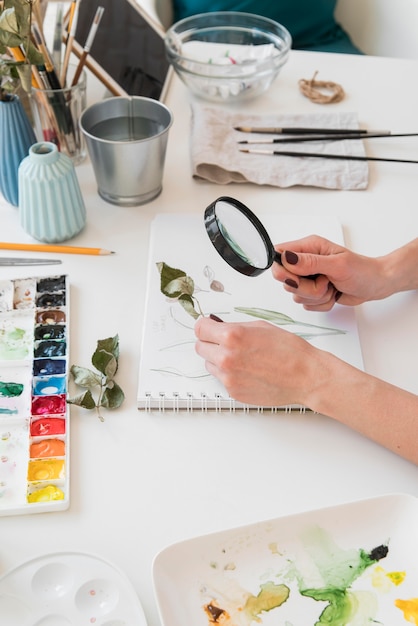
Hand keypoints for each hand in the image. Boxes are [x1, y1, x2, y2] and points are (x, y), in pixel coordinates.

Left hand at [194, 317, 323, 407]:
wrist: (305, 376)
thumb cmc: (289, 351)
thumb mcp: (260, 326)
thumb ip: (235, 327)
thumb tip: (218, 327)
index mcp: (231, 336)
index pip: (200, 329)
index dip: (205, 326)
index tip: (209, 327)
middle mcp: (226, 358)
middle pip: (200, 347)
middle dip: (210, 342)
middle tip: (224, 342)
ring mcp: (228, 377)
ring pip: (209, 364)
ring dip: (218, 359)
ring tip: (241, 358)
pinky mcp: (233, 392)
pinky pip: (221, 379)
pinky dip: (230, 374)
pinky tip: (248, 371)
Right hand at [272, 236, 383, 310]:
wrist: (375, 284)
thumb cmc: (362, 270)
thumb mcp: (337, 264)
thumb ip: (311, 262)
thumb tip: (287, 258)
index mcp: (309, 247)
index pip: (279, 255)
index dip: (283, 270)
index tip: (298, 278)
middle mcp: (305, 261)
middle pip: (286, 280)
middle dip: (306, 287)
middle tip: (325, 281)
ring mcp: (308, 278)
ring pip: (296, 295)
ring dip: (317, 296)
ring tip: (332, 286)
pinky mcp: (312, 292)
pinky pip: (306, 304)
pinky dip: (321, 304)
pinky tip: (333, 293)